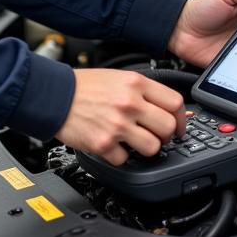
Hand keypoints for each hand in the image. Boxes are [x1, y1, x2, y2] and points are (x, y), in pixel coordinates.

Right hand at [55, 68, 186, 165]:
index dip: (182, 118)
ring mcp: (117, 125)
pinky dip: (119, 155)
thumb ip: (142, 91)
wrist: (54, 95)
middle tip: (157, 136)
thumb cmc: (83, 86)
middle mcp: (129, 103)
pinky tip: (112, 144)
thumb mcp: (118, 77)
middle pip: (168, 128)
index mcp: (136, 84)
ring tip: (134, 142)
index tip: (179, 125)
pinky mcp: (104, 143)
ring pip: (152, 147)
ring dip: (146, 148)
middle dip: (166, 135)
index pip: (175, 102)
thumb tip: (165, 108)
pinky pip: (125, 159)